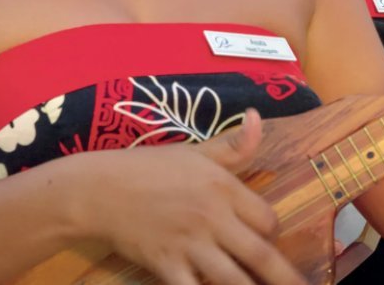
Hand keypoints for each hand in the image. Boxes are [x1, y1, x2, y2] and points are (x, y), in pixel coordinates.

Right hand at [77, 109, 304, 284]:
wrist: (98, 188)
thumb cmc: (148, 167)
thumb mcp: (196, 151)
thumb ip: (234, 144)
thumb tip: (258, 116)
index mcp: (224, 188)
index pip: (268, 219)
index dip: (273, 233)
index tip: (269, 241)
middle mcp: (213, 217)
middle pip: (261, 255)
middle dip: (284, 277)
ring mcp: (190, 244)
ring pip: (233, 280)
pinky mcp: (166, 265)